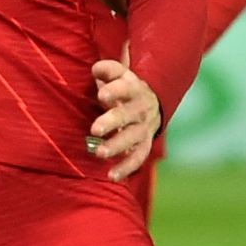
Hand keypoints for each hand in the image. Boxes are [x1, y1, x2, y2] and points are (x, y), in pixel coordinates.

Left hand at [87, 59, 160, 180]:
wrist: (151, 103)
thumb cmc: (124, 87)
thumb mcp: (119, 74)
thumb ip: (107, 70)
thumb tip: (95, 70)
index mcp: (134, 89)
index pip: (125, 88)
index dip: (114, 90)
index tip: (101, 94)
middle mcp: (141, 109)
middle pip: (127, 115)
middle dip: (112, 121)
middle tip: (94, 129)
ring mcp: (144, 129)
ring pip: (132, 138)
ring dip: (116, 146)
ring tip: (99, 153)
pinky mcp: (143, 145)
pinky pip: (137, 158)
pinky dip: (126, 168)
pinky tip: (111, 176)